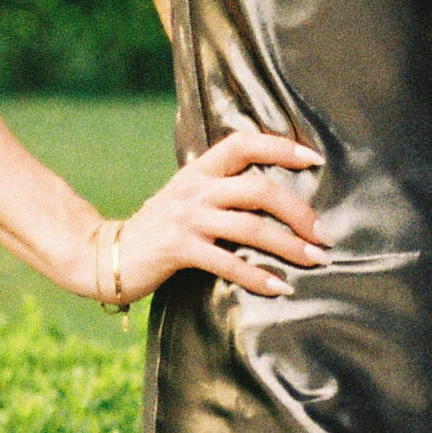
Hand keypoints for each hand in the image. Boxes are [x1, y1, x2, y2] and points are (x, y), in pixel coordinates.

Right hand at [85, 126, 327, 302]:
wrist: (107, 255)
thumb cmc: (159, 230)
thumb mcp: (188, 199)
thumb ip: (221, 192)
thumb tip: (272, 197)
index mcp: (199, 171)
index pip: (243, 144)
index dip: (280, 146)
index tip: (315, 159)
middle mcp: (195, 189)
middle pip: (259, 189)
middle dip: (299, 212)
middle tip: (324, 235)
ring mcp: (187, 218)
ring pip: (250, 227)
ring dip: (289, 247)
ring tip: (315, 261)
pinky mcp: (179, 249)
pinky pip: (228, 263)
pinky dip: (257, 277)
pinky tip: (280, 288)